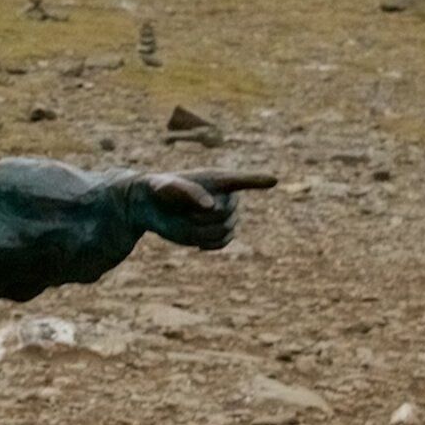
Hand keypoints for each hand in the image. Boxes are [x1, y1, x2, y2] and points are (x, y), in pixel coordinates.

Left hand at [144, 169, 273, 248]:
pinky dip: (211, 244)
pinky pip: (223, 242)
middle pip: (228, 214)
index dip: (257, 180)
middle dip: (203, 218)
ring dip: (202, 232)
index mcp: (217, 180)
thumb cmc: (160, 189)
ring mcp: (221, 215)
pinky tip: (197, 244)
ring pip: (225, 231)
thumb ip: (188, 191)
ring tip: (184, 222)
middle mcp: (224, 197)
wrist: (151, 205)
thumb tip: (211, 206)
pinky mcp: (215, 231)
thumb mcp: (167, 187)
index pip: (241, 180)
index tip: (273, 181)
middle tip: (182, 210)